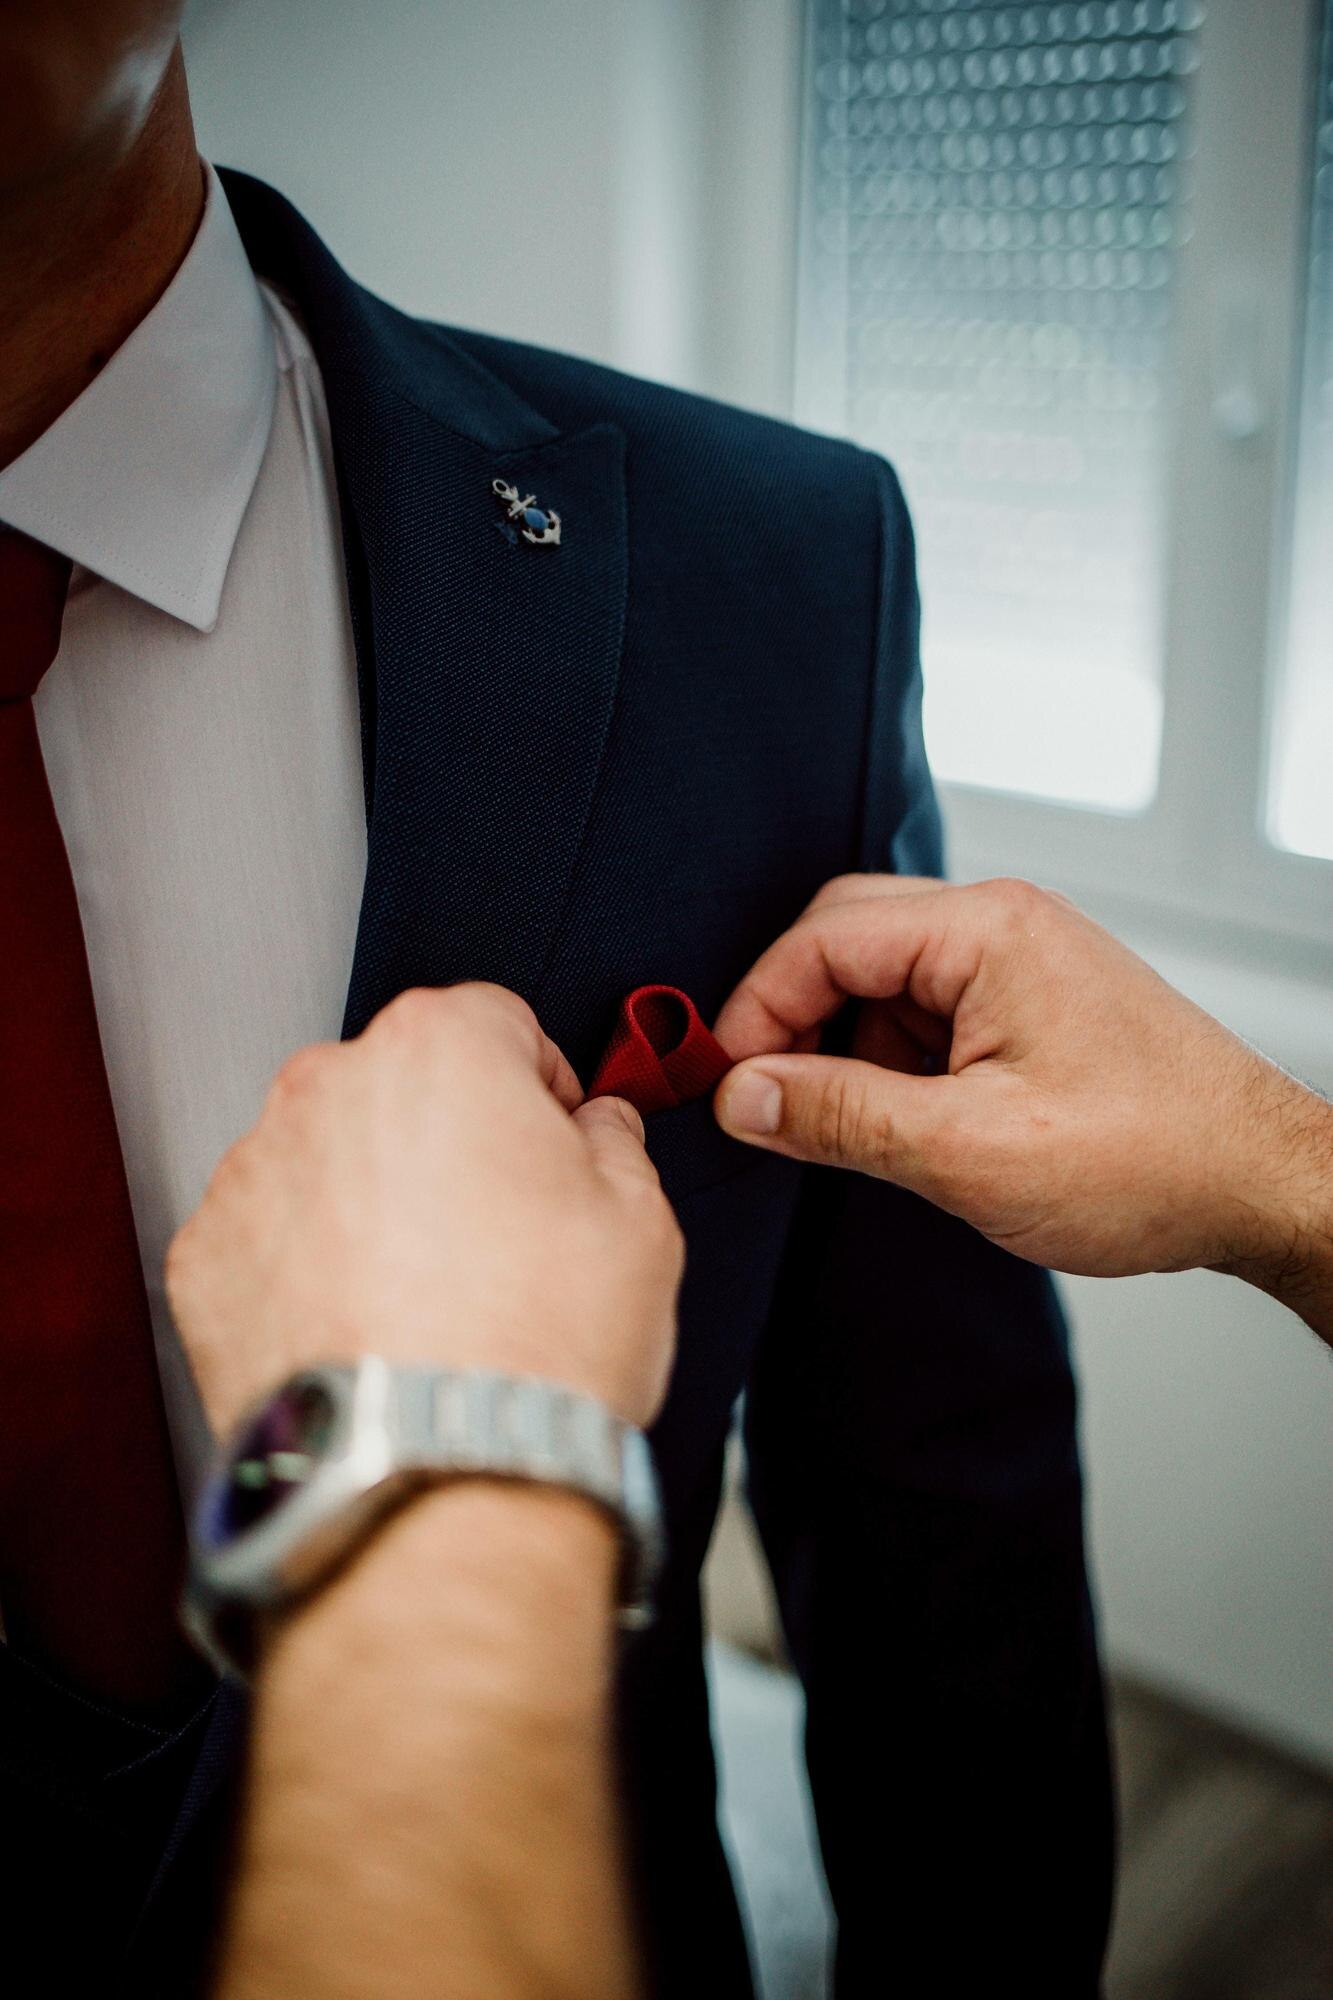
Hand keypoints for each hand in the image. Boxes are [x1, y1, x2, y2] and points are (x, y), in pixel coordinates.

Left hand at [167, 984, 683, 1435]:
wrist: (435, 1477)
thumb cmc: (535, 1347)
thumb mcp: (641, 1220)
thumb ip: (614, 1141)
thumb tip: (597, 1131)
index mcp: (439, 1048)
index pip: (498, 1021)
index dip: (540, 1085)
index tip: (555, 1138)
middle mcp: (327, 1088)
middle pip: (401, 1086)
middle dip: (447, 1139)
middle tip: (498, 1229)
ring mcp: (253, 1172)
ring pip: (328, 1159)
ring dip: (372, 1201)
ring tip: (431, 1297)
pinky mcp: (205, 1258)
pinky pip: (270, 1237)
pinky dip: (309, 1268)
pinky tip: (368, 1327)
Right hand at [713, 876, 1332, 1331]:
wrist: (1258, 1185)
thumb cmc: (1151, 1160)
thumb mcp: (969, 1152)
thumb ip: (839, 1116)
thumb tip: (739, 1096)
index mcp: (988, 931)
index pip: (823, 939)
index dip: (755, 1010)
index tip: (719, 1083)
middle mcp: (1002, 925)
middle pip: (844, 938)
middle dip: (789, 1017)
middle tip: (757, 1098)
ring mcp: (1018, 961)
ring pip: (880, 979)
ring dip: (841, 1047)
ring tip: (842, 1130)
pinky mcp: (1027, 1003)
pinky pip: (925, 1012)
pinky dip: (888, 1064)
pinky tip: (897, 1126)